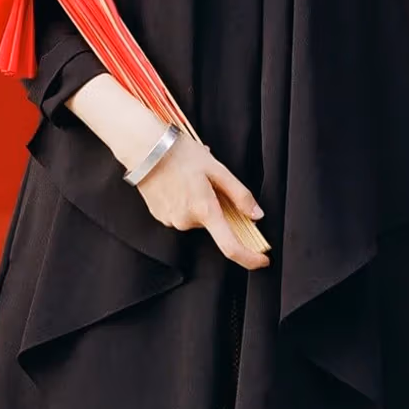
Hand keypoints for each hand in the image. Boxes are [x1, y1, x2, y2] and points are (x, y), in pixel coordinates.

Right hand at [136, 134, 268, 270]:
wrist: (146, 148)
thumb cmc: (181, 155)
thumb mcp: (217, 169)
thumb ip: (239, 194)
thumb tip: (257, 214)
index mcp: (204, 210)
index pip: (231, 247)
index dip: (250, 257)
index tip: (263, 259)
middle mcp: (186, 221)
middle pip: (213, 224)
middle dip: (217, 208)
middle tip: (210, 183)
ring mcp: (171, 221)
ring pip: (197, 218)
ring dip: (201, 203)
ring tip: (192, 178)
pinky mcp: (160, 217)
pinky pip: (181, 214)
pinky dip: (186, 203)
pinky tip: (180, 184)